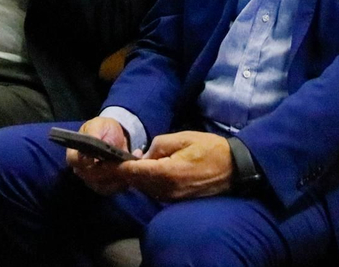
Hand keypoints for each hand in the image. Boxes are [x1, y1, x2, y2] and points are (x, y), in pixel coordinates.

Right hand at [67, 117, 134, 195]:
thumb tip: (92, 139)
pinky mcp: (106, 187)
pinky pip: (115, 189)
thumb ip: (94, 132)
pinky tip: (133, 169)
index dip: (85, 161)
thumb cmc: (103, 130)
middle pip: (92, 177)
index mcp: (74, 154)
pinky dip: (125, 181)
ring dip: (119, 177)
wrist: (115, 138)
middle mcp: (82, 171)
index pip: (75, 161)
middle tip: (122, 162)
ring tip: (130, 165)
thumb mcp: (98, 125)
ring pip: (104, 186)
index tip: (96, 159)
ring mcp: (93, 181)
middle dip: (108, 170)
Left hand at [117, 131, 232, 200]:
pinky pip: (154, 191)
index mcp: (165, 172)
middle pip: (135, 182)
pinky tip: (148, 169)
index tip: (104, 159)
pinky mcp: (175, 200)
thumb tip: (144, 154)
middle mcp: (165, 189)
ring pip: (143, 187)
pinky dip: (147, 181)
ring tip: (129, 161)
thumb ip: (158, 145)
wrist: (233, 169)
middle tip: (111, 158)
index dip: (116, 166)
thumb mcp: (183, 138)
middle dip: (123, 171)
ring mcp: (170, 197)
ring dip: (135, 176)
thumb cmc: (209, 149)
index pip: (132, 172)